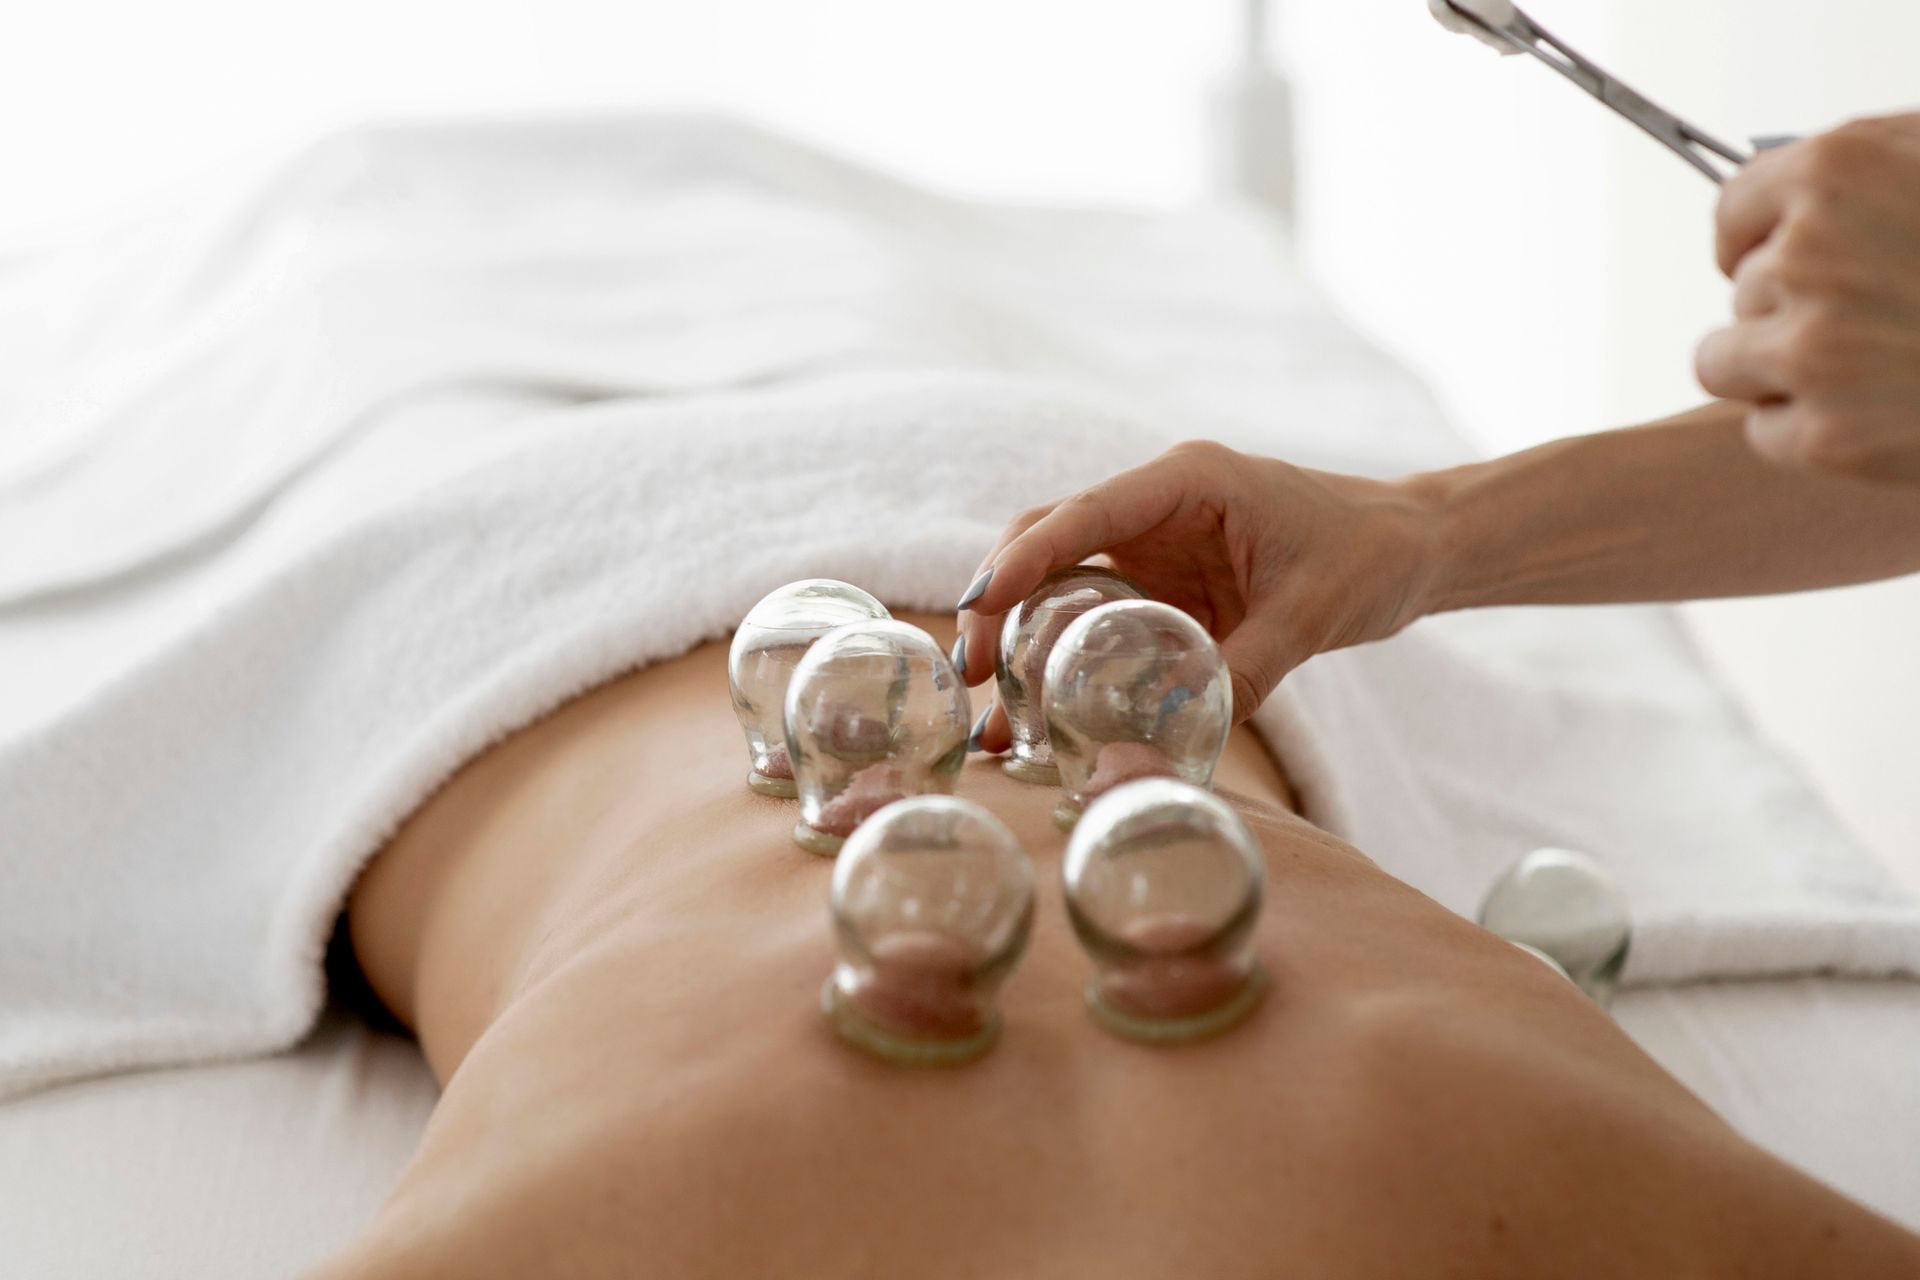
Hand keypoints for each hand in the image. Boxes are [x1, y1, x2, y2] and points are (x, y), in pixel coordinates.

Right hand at [953, 440, 1438, 750]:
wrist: (1411, 547)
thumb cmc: (1368, 554)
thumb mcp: (1312, 614)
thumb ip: (1248, 670)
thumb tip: (1177, 741)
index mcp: (1187, 481)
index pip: (1083, 513)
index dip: (1023, 559)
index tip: (978, 604)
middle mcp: (1156, 504)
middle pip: (1047, 539)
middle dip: (997, 599)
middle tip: (972, 672)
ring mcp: (1152, 542)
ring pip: (1057, 577)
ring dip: (1017, 634)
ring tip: (991, 710)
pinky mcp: (1160, 581)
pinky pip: (1093, 612)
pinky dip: (1060, 654)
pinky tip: (1038, 711)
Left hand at [1697, 113, 1919, 483]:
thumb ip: (1872, 171)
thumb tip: (1792, 191)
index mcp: (1834, 173)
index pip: (1734, 212)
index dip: (1756, 240)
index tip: (1769, 256)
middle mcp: (1804, 256)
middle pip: (1745, 291)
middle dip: (1793, 306)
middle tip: (1873, 321)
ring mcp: (1810, 350)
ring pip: (1727, 362)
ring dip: (1779, 370)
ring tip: (1867, 368)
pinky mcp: (1825, 436)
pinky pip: (1766, 430)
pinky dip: (1810, 431)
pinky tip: (1883, 413)